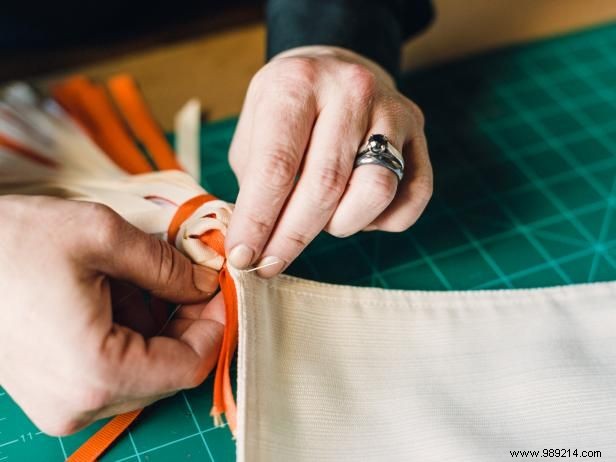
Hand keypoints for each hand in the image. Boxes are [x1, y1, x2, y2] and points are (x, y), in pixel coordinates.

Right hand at [0, 196, 223, 435]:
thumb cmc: (12, 243)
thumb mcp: (102, 236)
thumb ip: (168, 265)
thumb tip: (207, 283)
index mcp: (97, 373)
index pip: (190, 365)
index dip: (214, 324)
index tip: (218, 287)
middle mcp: (80, 404)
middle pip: (169, 370)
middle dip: (187, 320)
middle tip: (190, 274)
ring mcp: (62, 404)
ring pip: (144, 369)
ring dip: (157, 323)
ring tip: (143, 276)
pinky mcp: (52, 392)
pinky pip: (113, 368)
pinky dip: (129, 331)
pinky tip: (117, 291)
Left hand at [226, 45, 431, 276]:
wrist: (335, 68)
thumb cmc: (288, 109)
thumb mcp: (255, 129)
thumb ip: (254, 180)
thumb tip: (252, 243)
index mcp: (298, 83)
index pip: (277, 166)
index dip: (258, 220)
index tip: (243, 256)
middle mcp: (351, 90)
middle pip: (326, 185)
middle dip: (292, 237)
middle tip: (269, 265)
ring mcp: (392, 110)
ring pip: (375, 192)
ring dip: (342, 224)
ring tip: (321, 220)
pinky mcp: (418, 134)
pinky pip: (413, 197)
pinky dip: (383, 221)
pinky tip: (357, 211)